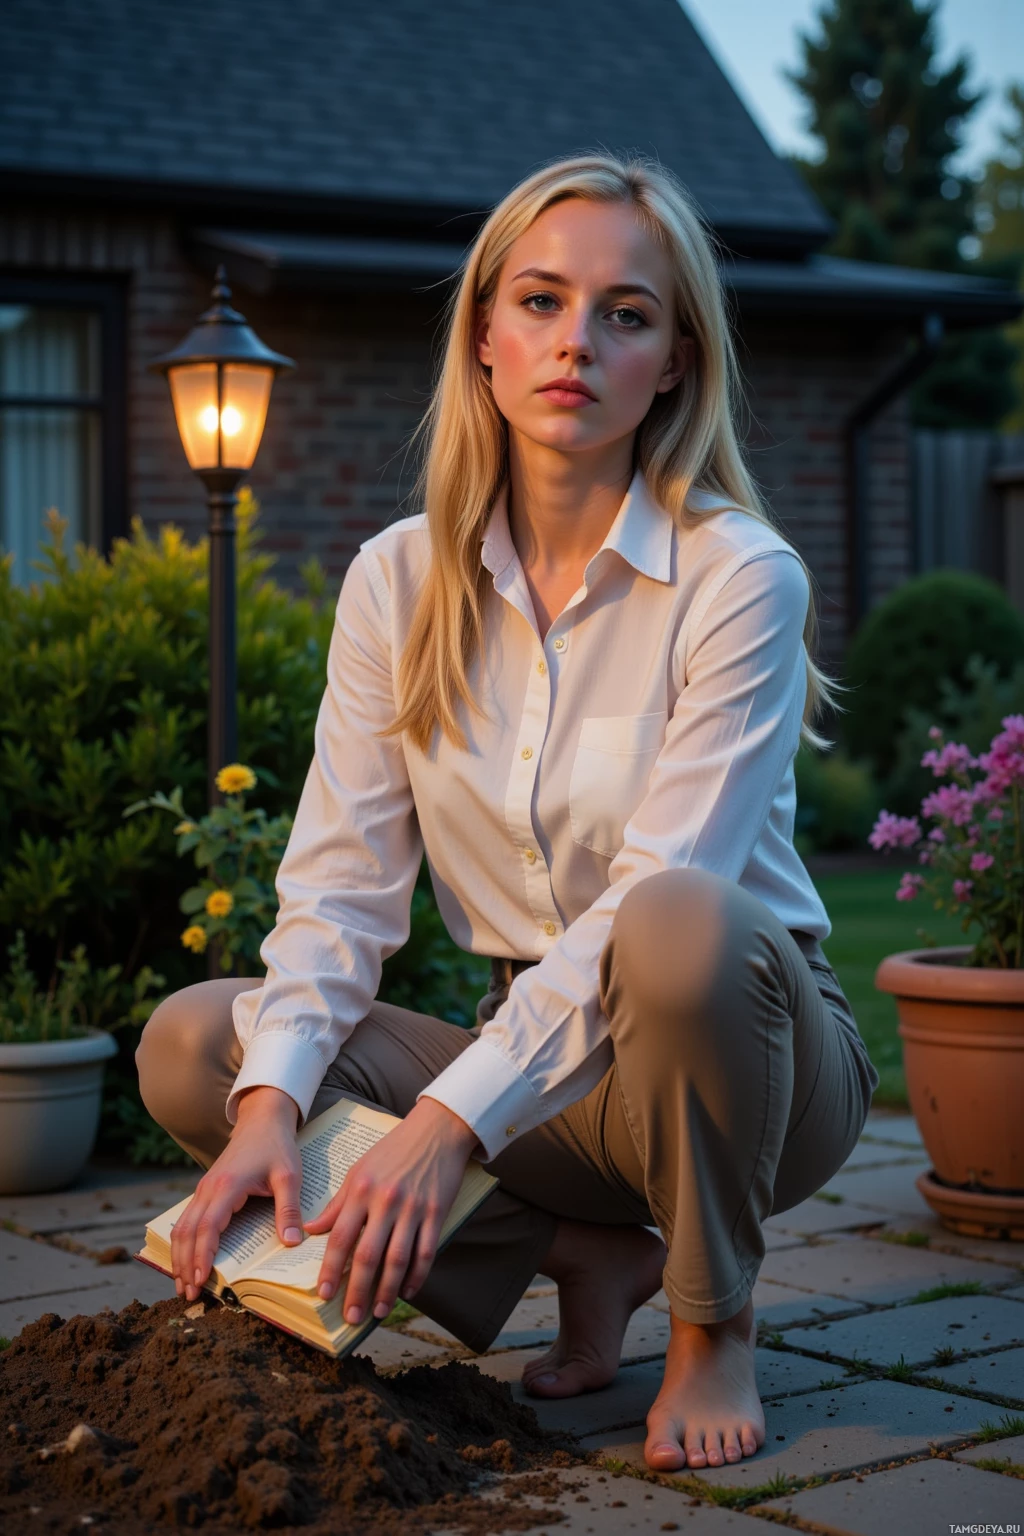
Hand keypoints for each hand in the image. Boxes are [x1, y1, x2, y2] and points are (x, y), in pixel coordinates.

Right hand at [170, 1086, 301, 1302]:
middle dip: (184, 1265)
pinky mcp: (205, 1190)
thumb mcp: (289, 1176)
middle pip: (186, 1233)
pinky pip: (186, 1220)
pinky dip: (182, 1243)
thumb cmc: (277, 1146)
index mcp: (227, 1187)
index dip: (202, 1257)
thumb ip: (288, 1208)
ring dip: (179, 1257)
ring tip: (182, 1286)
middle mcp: (208, 1189)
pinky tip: (185, 1261)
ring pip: (181, 1228)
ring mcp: (203, 1189)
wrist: (262, 1120)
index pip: (207, 1228)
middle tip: (188, 1296)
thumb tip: (290, 1242)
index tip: (201, 1282)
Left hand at [303, 1097, 478, 1325]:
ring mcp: (413, 1208)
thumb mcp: (359, 1170)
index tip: (324, 1294)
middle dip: (358, 1290)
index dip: (331, 1269)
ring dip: (387, 1290)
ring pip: (398, 1259)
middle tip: (351, 1317)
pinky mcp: (437, 1212)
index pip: (340, 1237)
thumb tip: (312, 1230)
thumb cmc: (393, 1149)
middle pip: (368, 1255)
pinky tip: (408, 1291)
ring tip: (378, 1312)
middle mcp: (385, 1201)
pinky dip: (417, 1276)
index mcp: (361, 1190)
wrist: (436, 1130)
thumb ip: (338, 1203)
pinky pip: (426, 1252)